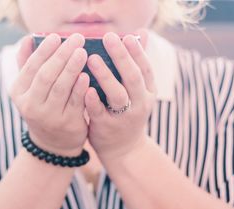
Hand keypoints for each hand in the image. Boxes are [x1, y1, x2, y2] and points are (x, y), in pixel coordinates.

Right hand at [10, 33, 89, 156]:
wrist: (53, 143)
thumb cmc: (42, 106)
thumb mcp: (29, 89)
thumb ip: (27, 64)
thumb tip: (28, 38)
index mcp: (18, 93)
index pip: (30, 67)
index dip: (43, 51)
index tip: (56, 36)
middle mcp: (30, 105)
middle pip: (46, 76)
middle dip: (61, 55)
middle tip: (77, 39)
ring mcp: (49, 116)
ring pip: (60, 88)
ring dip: (72, 68)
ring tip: (82, 52)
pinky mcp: (67, 124)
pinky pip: (75, 102)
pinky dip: (80, 87)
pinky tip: (87, 74)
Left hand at [84, 29, 154, 161]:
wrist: (125, 150)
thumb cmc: (128, 114)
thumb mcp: (139, 92)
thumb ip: (137, 64)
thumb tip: (142, 33)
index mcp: (148, 93)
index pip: (145, 69)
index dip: (137, 52)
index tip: (126, 36)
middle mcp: (140, 104)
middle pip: (132, 78)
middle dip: (121, 57)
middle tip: (108, 38)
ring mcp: (124, 117)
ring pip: (117, 95)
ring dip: (105, 76)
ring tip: (92, 58)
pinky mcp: (107, 127)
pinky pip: (100, 112)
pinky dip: (94, 100)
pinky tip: (86, 88)